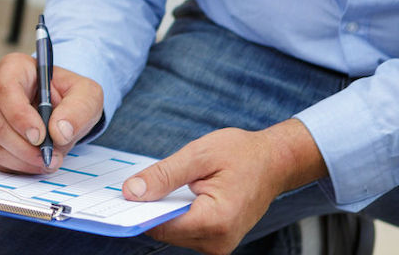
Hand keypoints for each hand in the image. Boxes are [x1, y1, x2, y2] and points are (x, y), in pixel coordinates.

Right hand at [0, 53, 103, 173]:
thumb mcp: (86, 94)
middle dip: (25, 147)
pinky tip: (35, 163)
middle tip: (50, 156)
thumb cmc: (69, 95)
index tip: (40, 136)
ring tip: (47, 161)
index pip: (6, 90)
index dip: (20, 117)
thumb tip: (59, 131)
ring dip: (21, 159)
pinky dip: (15, 166)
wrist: (61, 108)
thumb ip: (78, 109)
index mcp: (14, 68)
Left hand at [126, 120, 328, 254]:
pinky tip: (177, 194)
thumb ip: (163, 175)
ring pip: (172, 233)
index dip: (139, 209)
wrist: (275, 161)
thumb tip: (131, 191)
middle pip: (165, 231)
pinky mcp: (218, 241)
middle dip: (151, 207)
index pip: (161, 225)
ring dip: (163, 210)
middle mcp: (218, 241)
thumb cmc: (241, 154)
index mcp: (215, 221)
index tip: (123, 193)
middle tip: (141, 182)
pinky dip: (175, 214)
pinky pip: (185, 231)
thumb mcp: (198, 155)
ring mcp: (219, 244)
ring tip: (168, 185)